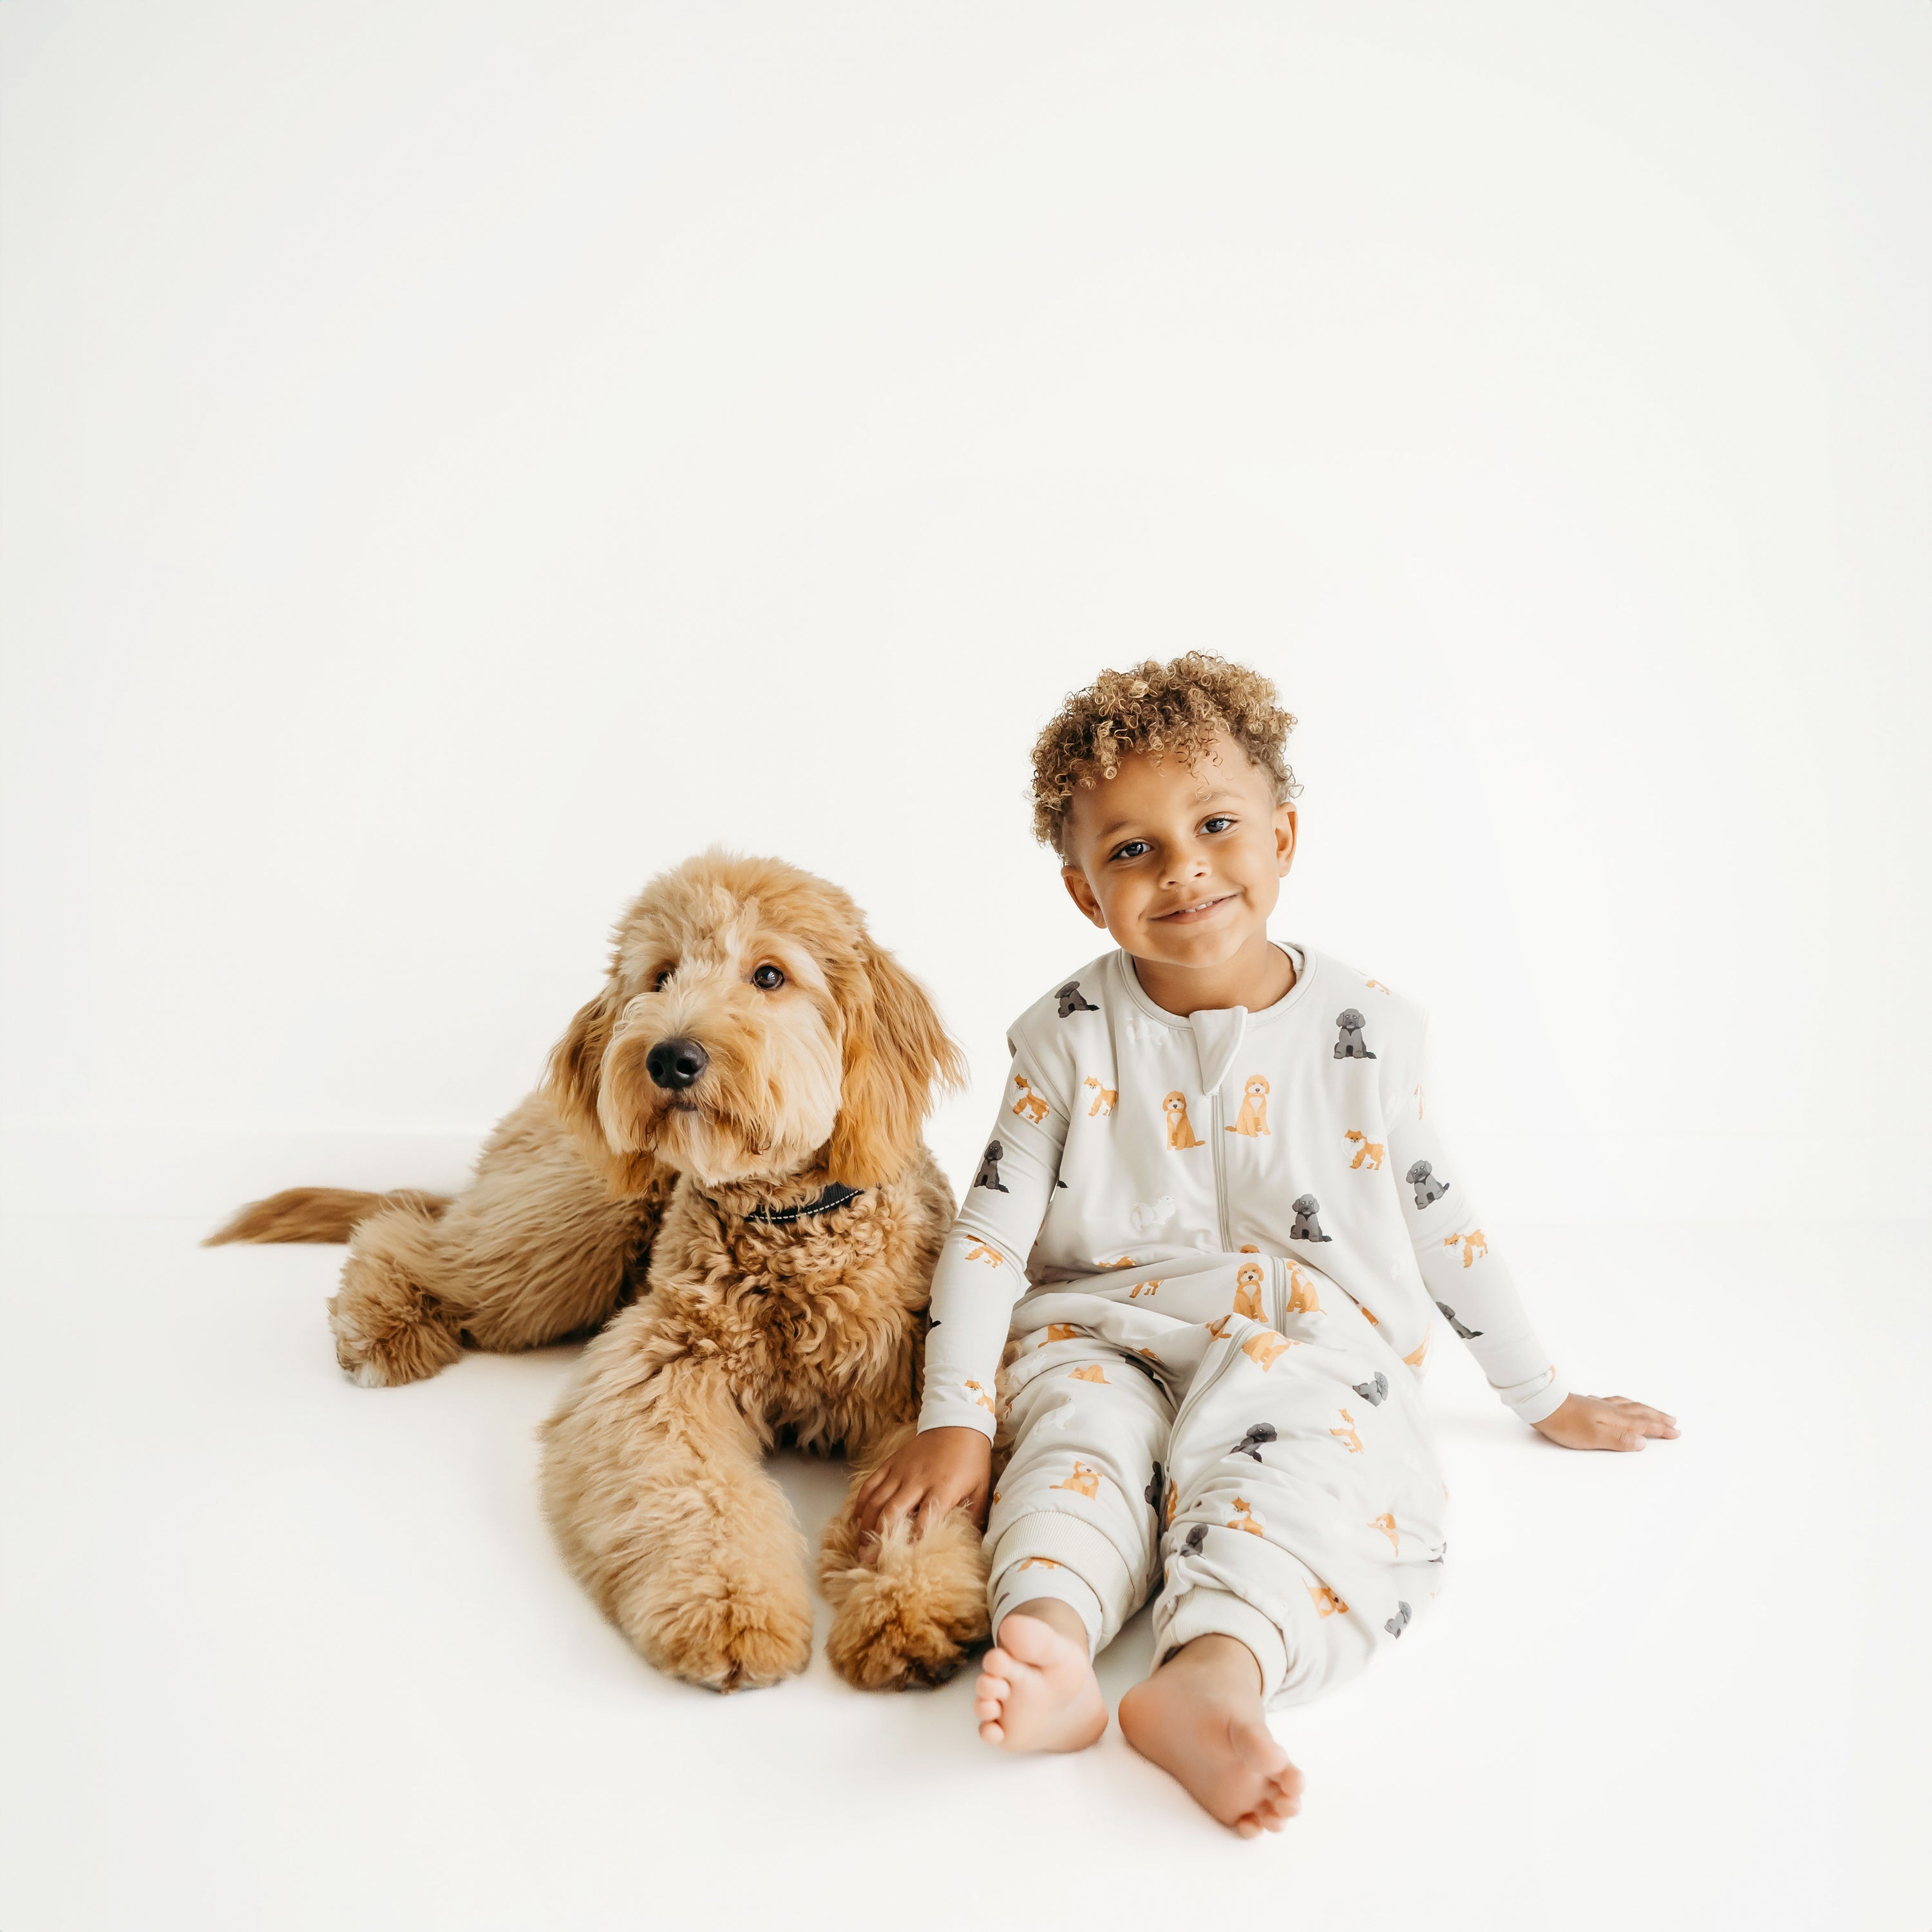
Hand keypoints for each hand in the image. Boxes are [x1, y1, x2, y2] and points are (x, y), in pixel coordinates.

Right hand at [854, 1427, 992, 1548]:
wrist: (958, 1423)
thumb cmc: (971, 1460)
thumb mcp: (981, 1488)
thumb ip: (975, 1517)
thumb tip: (973, 1545)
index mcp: (943, 1489)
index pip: (926, 1520)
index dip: (914, 1541)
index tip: (905, 1560)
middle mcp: (918, 1481)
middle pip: (892, 1512)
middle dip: (879, 1538)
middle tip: (871, 1560)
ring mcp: (901, 1471)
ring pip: (876, 1500)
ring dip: (866, 1525)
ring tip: (861, 1546)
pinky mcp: (891, 1463)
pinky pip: (870, 1484)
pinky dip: (861, 1502)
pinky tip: (857, 1519)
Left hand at [1532, 1392, 1679, 1450]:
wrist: (1542, 1405)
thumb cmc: (1566, 1424)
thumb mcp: (1594, 1438)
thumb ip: (1619, 1441)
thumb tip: (1642, 1443)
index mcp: (1615, 1419)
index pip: (1643, 1424)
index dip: (1661, 1428)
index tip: (1676, 1432)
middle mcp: (1610, 1409)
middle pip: (1639, 1412)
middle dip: (1658, 1417)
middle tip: (1673, 1420)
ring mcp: (1598, 1405)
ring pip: (1628, 1405)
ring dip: (1643, 1409)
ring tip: (1653, 1411)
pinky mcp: (1587, 1404)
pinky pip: (1614, 1402)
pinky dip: (1624, 1404)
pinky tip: (1619, 1404)